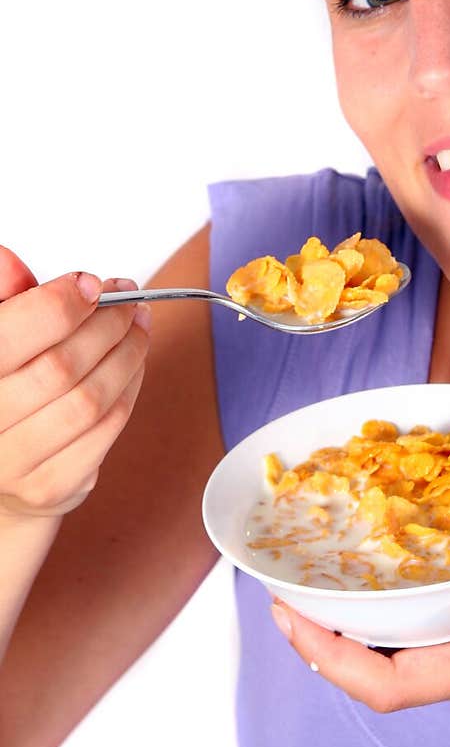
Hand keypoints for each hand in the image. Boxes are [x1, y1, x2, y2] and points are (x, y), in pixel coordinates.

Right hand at [0, 245, 151, 519]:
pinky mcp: (51, 487)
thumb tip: (7, 259)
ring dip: (126, 355)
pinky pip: (107, 431)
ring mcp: (13, 464)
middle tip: (128, 301)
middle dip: (106, 325)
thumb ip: (4, 299)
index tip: (90, 284)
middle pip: (60, 367)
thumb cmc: (2, 390)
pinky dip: (130, 389)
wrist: (0, 472)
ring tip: (138, 327)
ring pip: (89, 401)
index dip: (59, 304)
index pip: (10, 335)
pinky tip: (133, 364)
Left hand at [269, 545, 449, 711]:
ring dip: (361, 631)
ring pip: (407, 660)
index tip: (288, 614)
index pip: (385, 684)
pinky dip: (403, 615)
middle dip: (328, 643)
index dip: (327, 656)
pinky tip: (404, 579)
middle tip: (291, 590)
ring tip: (330, 583)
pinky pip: (437, 640)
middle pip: (383, 677)